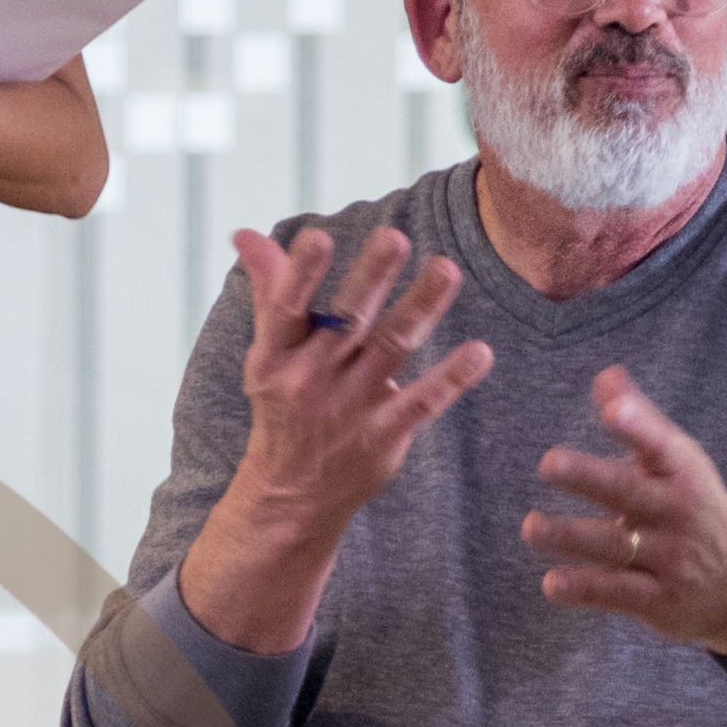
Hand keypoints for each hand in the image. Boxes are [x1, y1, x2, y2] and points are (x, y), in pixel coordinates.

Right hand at [220, 221, 495, 525]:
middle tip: (395, 237)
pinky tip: (480, 353)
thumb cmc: (284, 408)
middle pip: (347, 321)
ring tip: (447, 270)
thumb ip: (270, 288)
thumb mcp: (268, 352)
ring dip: (421, 307)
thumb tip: (247, 233)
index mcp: (278, 354)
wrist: (291, 492)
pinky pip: (422, 403)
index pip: (286, 307)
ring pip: (391, 349)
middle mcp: (312, 378)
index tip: (318, 238)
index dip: (300, 274)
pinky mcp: (382, 436)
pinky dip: (452, 379)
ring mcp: (350, 408)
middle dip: (370, 278)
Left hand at [521, 366, 726, 653]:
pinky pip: (615, 593)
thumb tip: (605, 376)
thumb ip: (640, 421)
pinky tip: (551, 583)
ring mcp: (668, 558)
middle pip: (628, 492)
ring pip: (613, 545)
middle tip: (549, 463)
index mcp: (681, 472)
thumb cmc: (698, 512)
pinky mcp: (657, 600)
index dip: (636, 426)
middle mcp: (676, 512)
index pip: (659, 444)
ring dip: (569, 536)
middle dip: (589, 477)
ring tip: (531, 527)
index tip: (611, 411)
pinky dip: (583, 588)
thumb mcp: (680, 464)